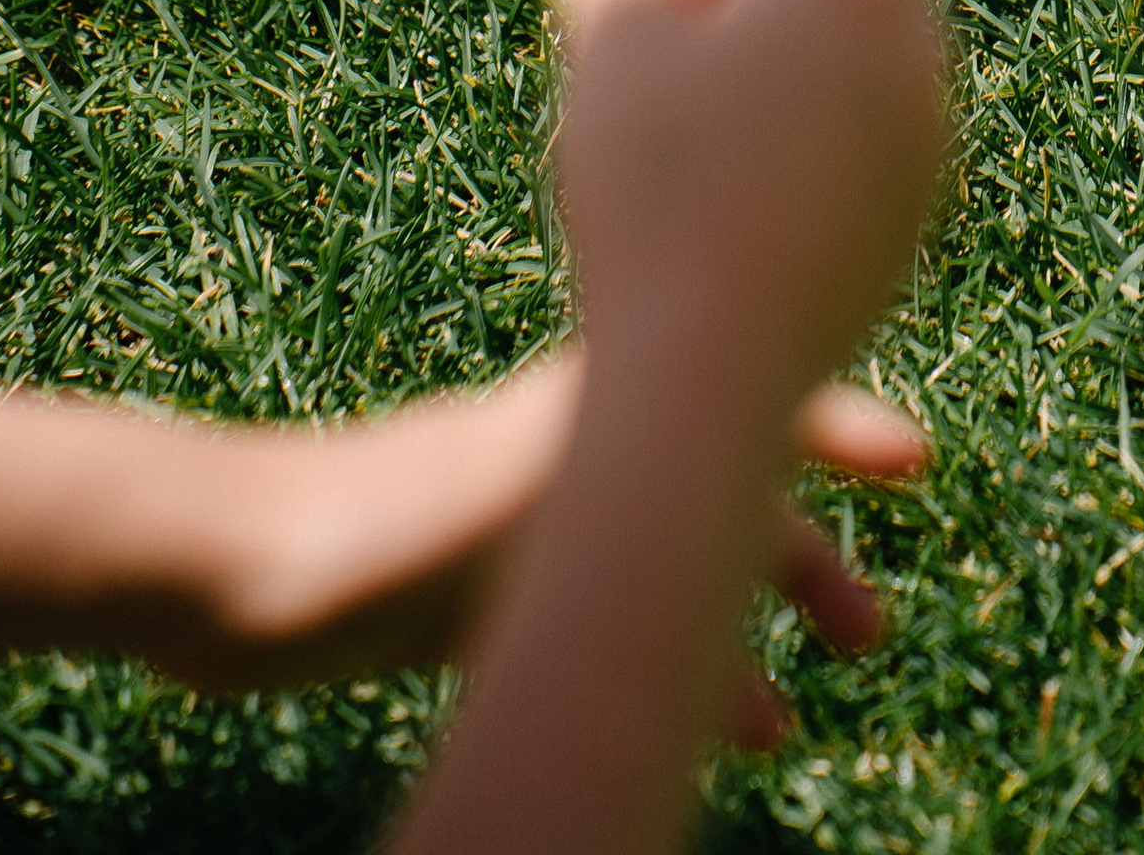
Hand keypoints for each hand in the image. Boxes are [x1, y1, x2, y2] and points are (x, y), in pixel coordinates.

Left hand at [181, 363, 924, 707]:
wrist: (227, 568)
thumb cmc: (374, 516)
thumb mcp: (524, 485)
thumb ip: (613, 478)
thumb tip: (734, 502)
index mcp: (595, 416)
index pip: (738, 399)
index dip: (832, 427)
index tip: (916, 465)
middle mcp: (570, 465)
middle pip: (708, 502)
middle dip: (797, 559)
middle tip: (873, 633)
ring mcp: (521, 541)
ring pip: (653, 590)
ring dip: (727, 643)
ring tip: (791, 718)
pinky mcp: (469, 613)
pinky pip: (587, 650)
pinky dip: (639, 690)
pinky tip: (656, 743)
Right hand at [547, 0, 946, 389]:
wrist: (705, 391)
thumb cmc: (646, 192)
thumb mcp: (612, 15)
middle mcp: (919, 29)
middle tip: (639, 4)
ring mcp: (926, 116)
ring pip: (842, 0)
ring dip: (754, 10)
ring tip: (663, 93)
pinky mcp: (910, 191)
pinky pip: (854, 87)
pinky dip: (784, 86)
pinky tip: (708, 164)